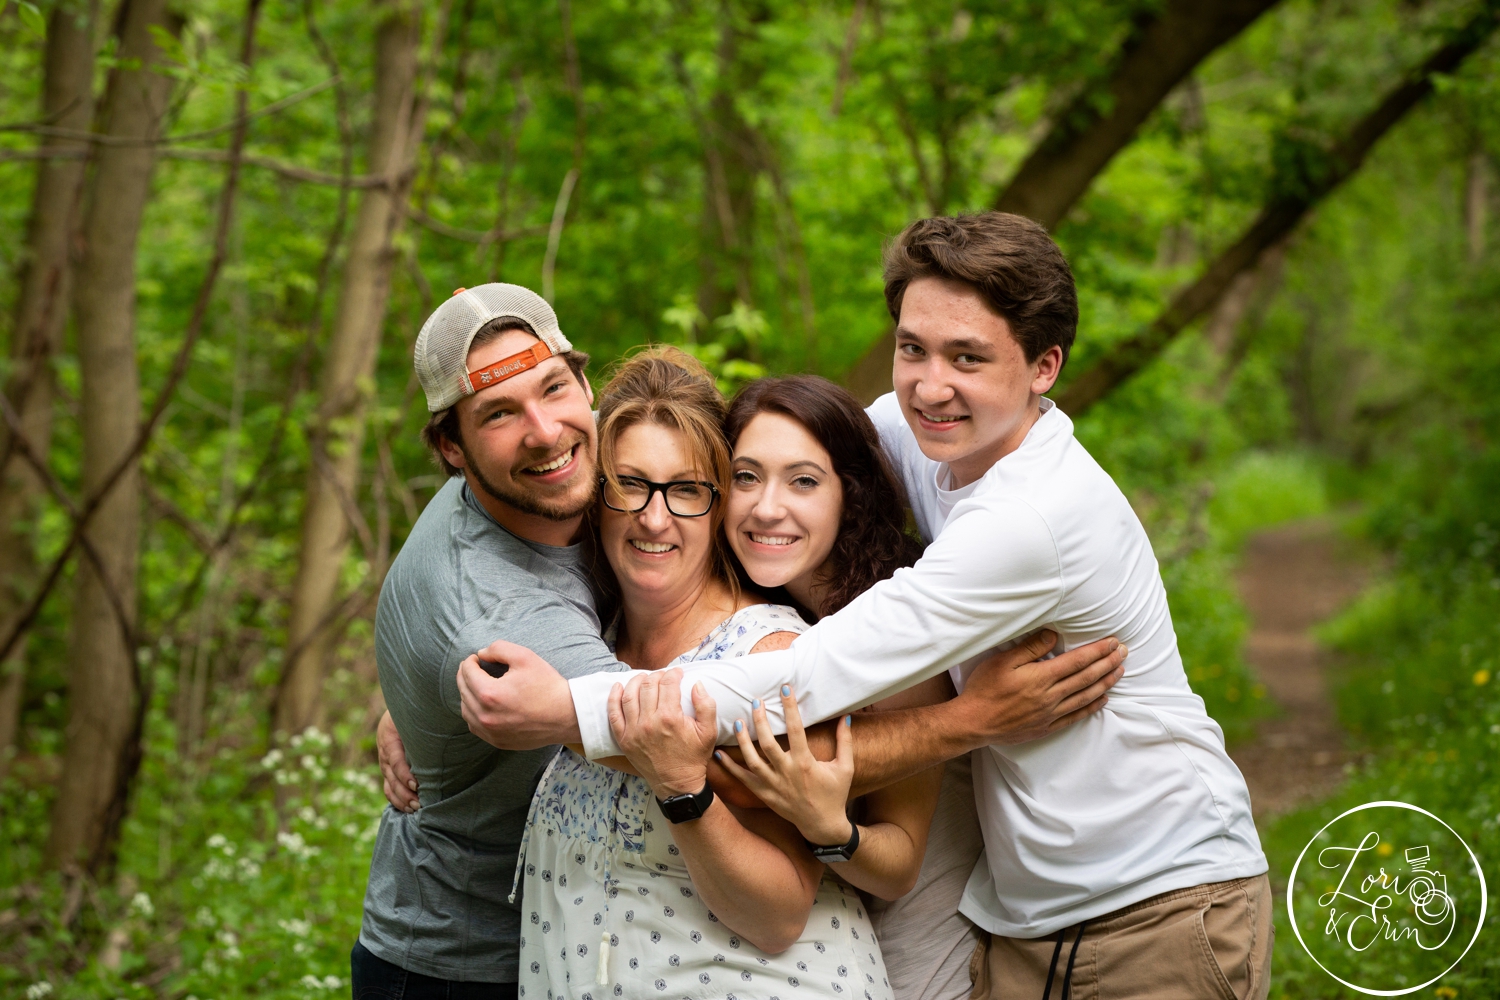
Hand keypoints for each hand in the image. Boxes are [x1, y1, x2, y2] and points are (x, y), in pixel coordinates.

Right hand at [377, 711, 418, 812]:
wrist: (398, 710)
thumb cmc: (411, 712)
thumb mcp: (412, 715)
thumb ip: (423, 724)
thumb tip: (444, 731)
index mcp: (389, 738)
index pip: (395, 761)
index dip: (404, 775)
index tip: (416, 785)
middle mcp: (384, 753)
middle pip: (392, 778)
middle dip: (405, 793)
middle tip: (420, 803)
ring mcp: (384, 764)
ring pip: (389, 787)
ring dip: (402, 800)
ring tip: (416, 808)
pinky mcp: (387, 771)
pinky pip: (388, 789)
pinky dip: (397, 801)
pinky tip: (408, 809)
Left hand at [457, 640, 579, 749]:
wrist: (566, 715)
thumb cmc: (547, 685)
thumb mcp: (525, 656)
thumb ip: (498, 649)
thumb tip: (481, 654)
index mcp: (489, 694)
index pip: (467, 672)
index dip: (470, 661)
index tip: (477, 658)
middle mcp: (485, 716)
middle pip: (463, 691)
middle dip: (466, 675)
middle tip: (473, 667)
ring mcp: (491, 732)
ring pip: (465, 711)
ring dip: (467, 694)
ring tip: (477, 685)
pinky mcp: (498, 741)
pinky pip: (475, 727)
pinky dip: (473, 714)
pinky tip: (482, 705)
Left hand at [608, 668, 716, 798]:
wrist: (677, 784)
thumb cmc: (694, 757)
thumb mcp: (709, 732)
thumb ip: (706, 705)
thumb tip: (696, 684)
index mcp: (670, 718)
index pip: (668, 684)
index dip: (674, 674)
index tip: (678, 673)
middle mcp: (649, 722)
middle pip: (648, 686)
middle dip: (657, 675)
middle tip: (663, 676)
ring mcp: (633, 731)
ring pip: (629, 695)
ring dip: (636, 681)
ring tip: (644, 677)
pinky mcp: (624, 739)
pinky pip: (614, 714)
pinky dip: (613, 698)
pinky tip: (619, 687)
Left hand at [714, 685, 854, 845]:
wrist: (823, 826)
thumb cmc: (835, 795)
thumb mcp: (846, 768)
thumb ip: (845, 741)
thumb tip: (844, 717)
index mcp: (806, 763)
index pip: (796, 729)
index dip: (790, 707)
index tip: (784, 688)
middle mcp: (787, 773)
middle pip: (768, 743)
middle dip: (760, 720)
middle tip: (755, 701)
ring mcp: (774, 785)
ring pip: (752, 760)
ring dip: (742, 740)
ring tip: (737, 721)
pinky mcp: (765, 795)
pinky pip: (744, 781)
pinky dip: (730, 768)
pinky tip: (719, 754)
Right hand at [956, 630, 1126, 745]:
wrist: (974, 722)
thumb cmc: (984, 688)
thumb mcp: (1002, 661)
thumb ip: (1029, 648)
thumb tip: (1053, 636)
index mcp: (1041, 677)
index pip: (1077, 661)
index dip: (1097, 650)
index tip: (1112, 641)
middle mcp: (1050, 696)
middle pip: (1087, 677)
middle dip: (1108, 663)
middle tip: (1123, 652)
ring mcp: (1051, 713)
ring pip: (1086, 696)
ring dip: (1106, 682)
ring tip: (1120, 671)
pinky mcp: (1047, 726)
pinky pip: (1076, 715)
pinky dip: (1092, 706)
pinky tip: (1103, 698)